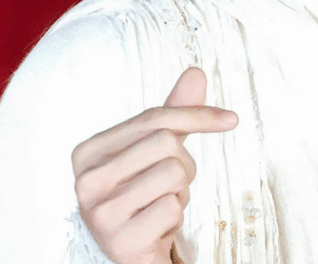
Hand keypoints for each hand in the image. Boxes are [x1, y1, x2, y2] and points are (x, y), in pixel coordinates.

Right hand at [72, 67, 237, 263]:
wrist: (134, 254)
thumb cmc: (144, 196)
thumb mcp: (156, 151)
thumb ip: (173, 113)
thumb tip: (195, 72)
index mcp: (88, 151)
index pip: (155, 118)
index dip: (198, 115)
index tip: (232, 119)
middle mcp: (85, 180)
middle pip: (166, 142)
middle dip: (184, 164)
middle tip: (170, 186)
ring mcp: (99, 212)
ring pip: (173, 173)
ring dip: (180, 192)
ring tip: (160, 206)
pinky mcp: (119, 241)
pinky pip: (172, 208)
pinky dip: (175, 218)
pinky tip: (157, 228)